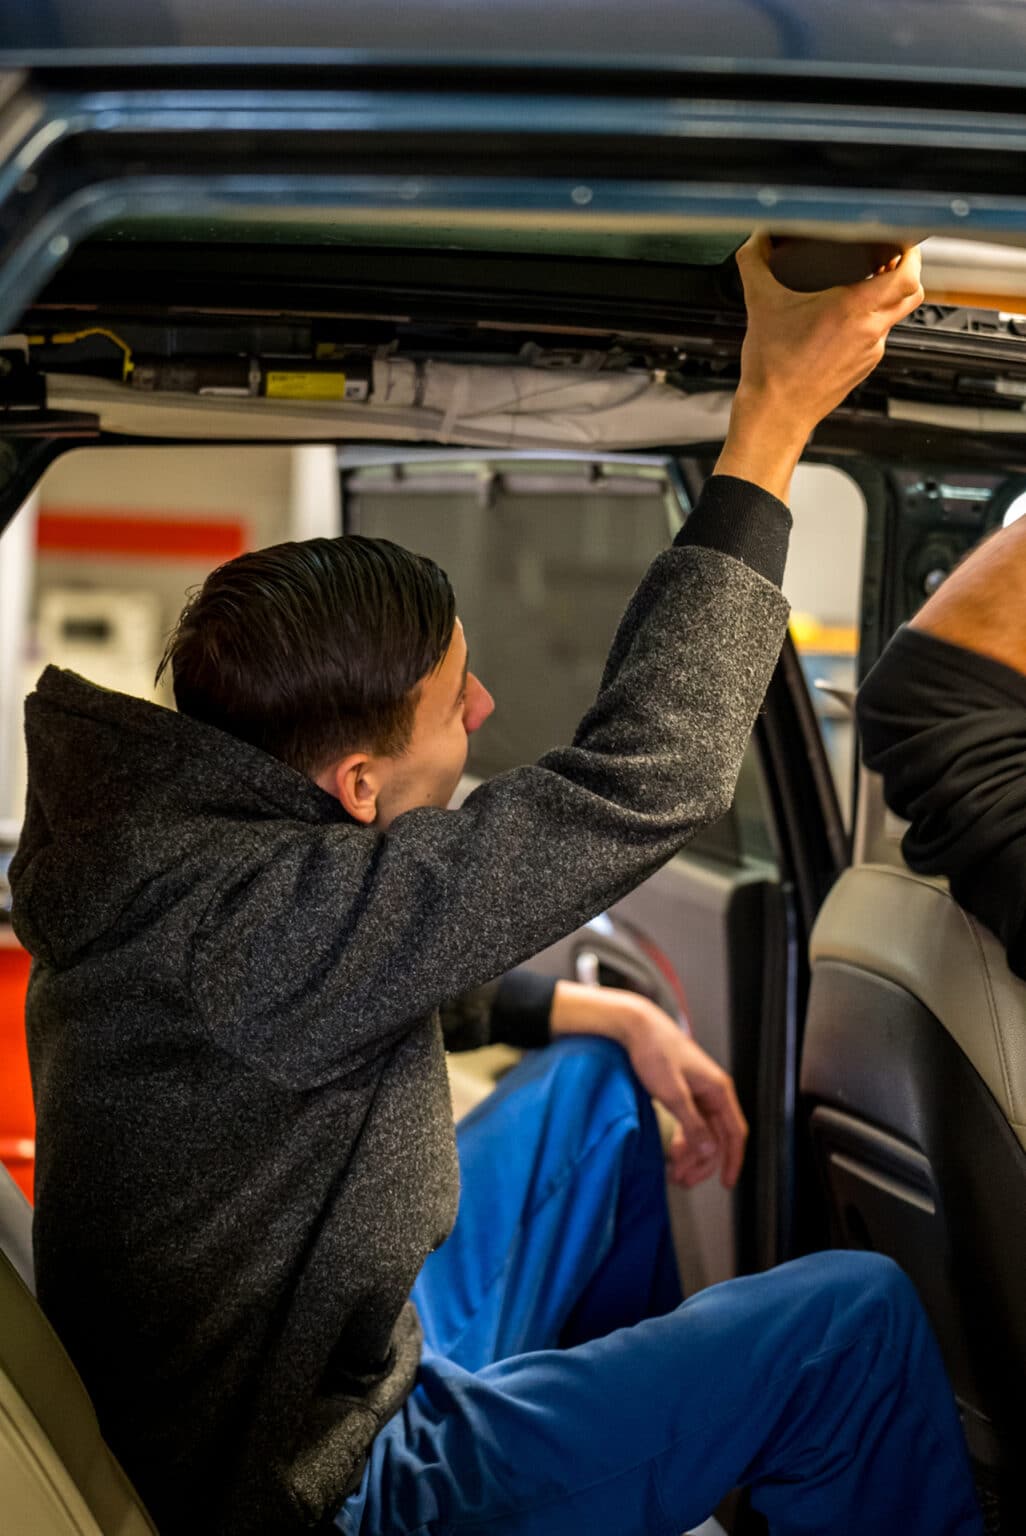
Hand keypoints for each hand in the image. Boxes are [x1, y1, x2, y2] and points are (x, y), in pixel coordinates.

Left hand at [549, 981, 747, 1188]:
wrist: (636, 1026)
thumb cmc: (654, 1051)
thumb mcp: (672, 1093)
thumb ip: (693, 1123)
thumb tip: (711, 1150)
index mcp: (718, 1089)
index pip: (736, 1132)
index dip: (733, 1160)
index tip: (726, 1182)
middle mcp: (713, 1091)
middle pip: (718, 1136)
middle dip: (704, 1162)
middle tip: (685, 1180)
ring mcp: (699, 1091)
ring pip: (703, 1131)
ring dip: (692, 1153)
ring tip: (675, 1171)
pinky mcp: (684, 1091)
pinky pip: (691, 1122)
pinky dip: (684, 1139)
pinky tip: (673, 1151)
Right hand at [715, 233, 923, 500]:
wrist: (775, 415)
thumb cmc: (773, 370)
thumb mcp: (760, 305)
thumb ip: (755, 264)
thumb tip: (755, 242)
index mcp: (853, 310)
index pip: (907, 274)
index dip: (910, 253)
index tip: (900, 241)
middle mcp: (870, 331)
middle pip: (910, 293)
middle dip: (904, 272)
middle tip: (889, 259)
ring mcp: (870, 352)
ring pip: (894, 316)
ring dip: (885, 299)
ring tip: (860, 287)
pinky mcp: (863, 367)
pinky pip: (877, 337)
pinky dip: (868, 324)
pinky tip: (842, 322)